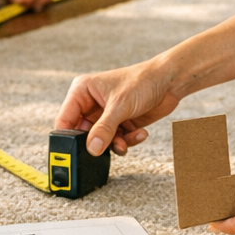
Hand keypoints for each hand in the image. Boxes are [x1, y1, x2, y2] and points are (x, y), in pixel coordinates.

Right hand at [54, 60, 180, 156]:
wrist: (170, 81)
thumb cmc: (142, 81)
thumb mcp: (120, 105)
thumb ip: (104, 129)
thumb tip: (91, 149)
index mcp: (82, 91)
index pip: (65, 119)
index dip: (67, 138)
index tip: (73, 154)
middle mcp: (91, 103)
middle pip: (82, 134)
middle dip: (96, 143)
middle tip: (106, 148)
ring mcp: (105, 114)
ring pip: (100, 140)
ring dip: (114, 144)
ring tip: (126, 140)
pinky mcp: (119, 123)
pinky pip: (116, 141)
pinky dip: (127, 141)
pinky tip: (139, 133)